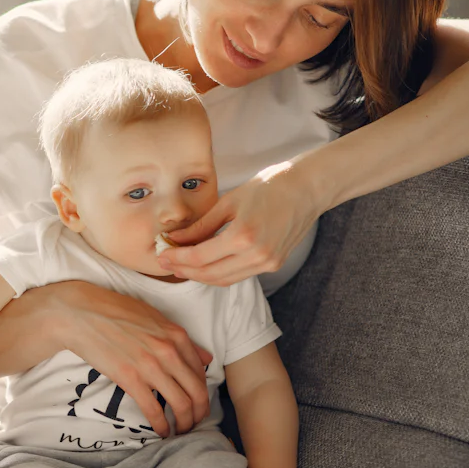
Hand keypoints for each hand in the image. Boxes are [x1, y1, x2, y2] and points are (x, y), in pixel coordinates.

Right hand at [47, 281, 214, 437]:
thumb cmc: (115, 311)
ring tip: (181, 430)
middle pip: (197, 392)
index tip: (197, 402)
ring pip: (181, 404)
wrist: (81, 313)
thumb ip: (181, 340)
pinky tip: (162, 431)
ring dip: (185, 423)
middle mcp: (168, 351)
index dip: (202, 392)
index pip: (201, 372)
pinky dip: (162, 426)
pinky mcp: (129, 379)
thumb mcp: (154, 318)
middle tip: (195, 422)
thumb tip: (207, 358)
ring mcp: (150, 366)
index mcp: (176, 335)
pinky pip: (154, 410)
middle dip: (200, 413)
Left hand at [159, 161, 321, 285]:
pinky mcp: (274, 264)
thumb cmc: (268, 187)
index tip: (162, 254)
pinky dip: (219, 272)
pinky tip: (206, 263)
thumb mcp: (228, 202)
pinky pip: (239, 274)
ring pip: (224, 279)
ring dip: (201, 275)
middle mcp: (257, 255)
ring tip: (182, 264)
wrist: (306, 189)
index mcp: (243, 236)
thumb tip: (175, 239)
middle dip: (185, 270)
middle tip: (167, 261)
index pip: (200, 257)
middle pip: (210, 274)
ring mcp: (267, 263)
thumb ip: (201, 226)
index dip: (178, 258)